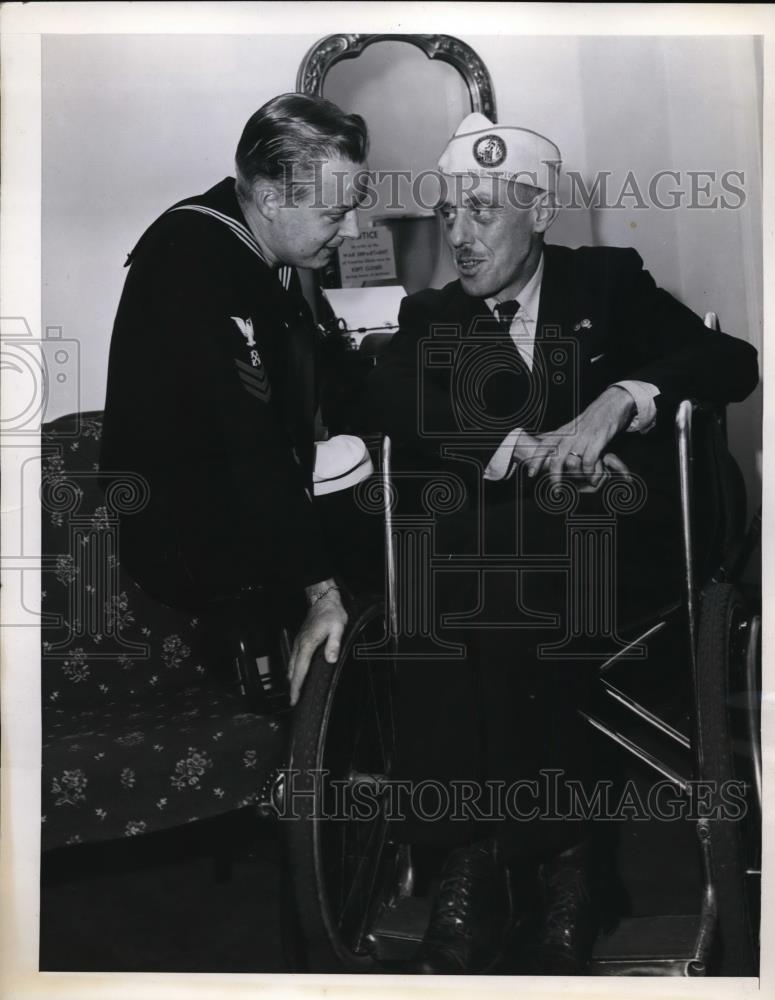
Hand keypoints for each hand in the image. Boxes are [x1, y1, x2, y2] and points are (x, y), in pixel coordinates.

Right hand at [288, 580, 347, 706]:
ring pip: (291, 665)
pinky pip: (293, 658)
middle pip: (292, 671)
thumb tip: (330, 659)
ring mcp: (298, 642)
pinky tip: (296, 673)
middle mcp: (300, 645)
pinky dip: (293, 669)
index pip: (300, 670)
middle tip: (293, 701)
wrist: (323, 599)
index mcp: (308, 644)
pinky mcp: (300, 640)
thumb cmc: (331, 612)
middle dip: (292, 687)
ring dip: (292, 679)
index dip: (296, 687)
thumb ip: (334, 643)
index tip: (294, 699)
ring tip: (294, 692)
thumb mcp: (338, 627)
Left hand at [516, 386, 636, 487]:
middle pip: (556, 458)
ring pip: (572, 462)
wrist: (612, 404)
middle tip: (556, 489)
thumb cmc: (591, 419)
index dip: (536, 460)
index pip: (544, 445)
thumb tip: (538, 439)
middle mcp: (570, 435)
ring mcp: (583, 437)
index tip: (531, 474)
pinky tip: (593, 477)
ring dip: (577, 476)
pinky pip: (588, 461)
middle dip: (554, 476)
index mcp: (563, 431)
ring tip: (583, 483)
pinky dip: (590, 472)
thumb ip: (557, 434)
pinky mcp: (597, 439)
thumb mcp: (570, 425)